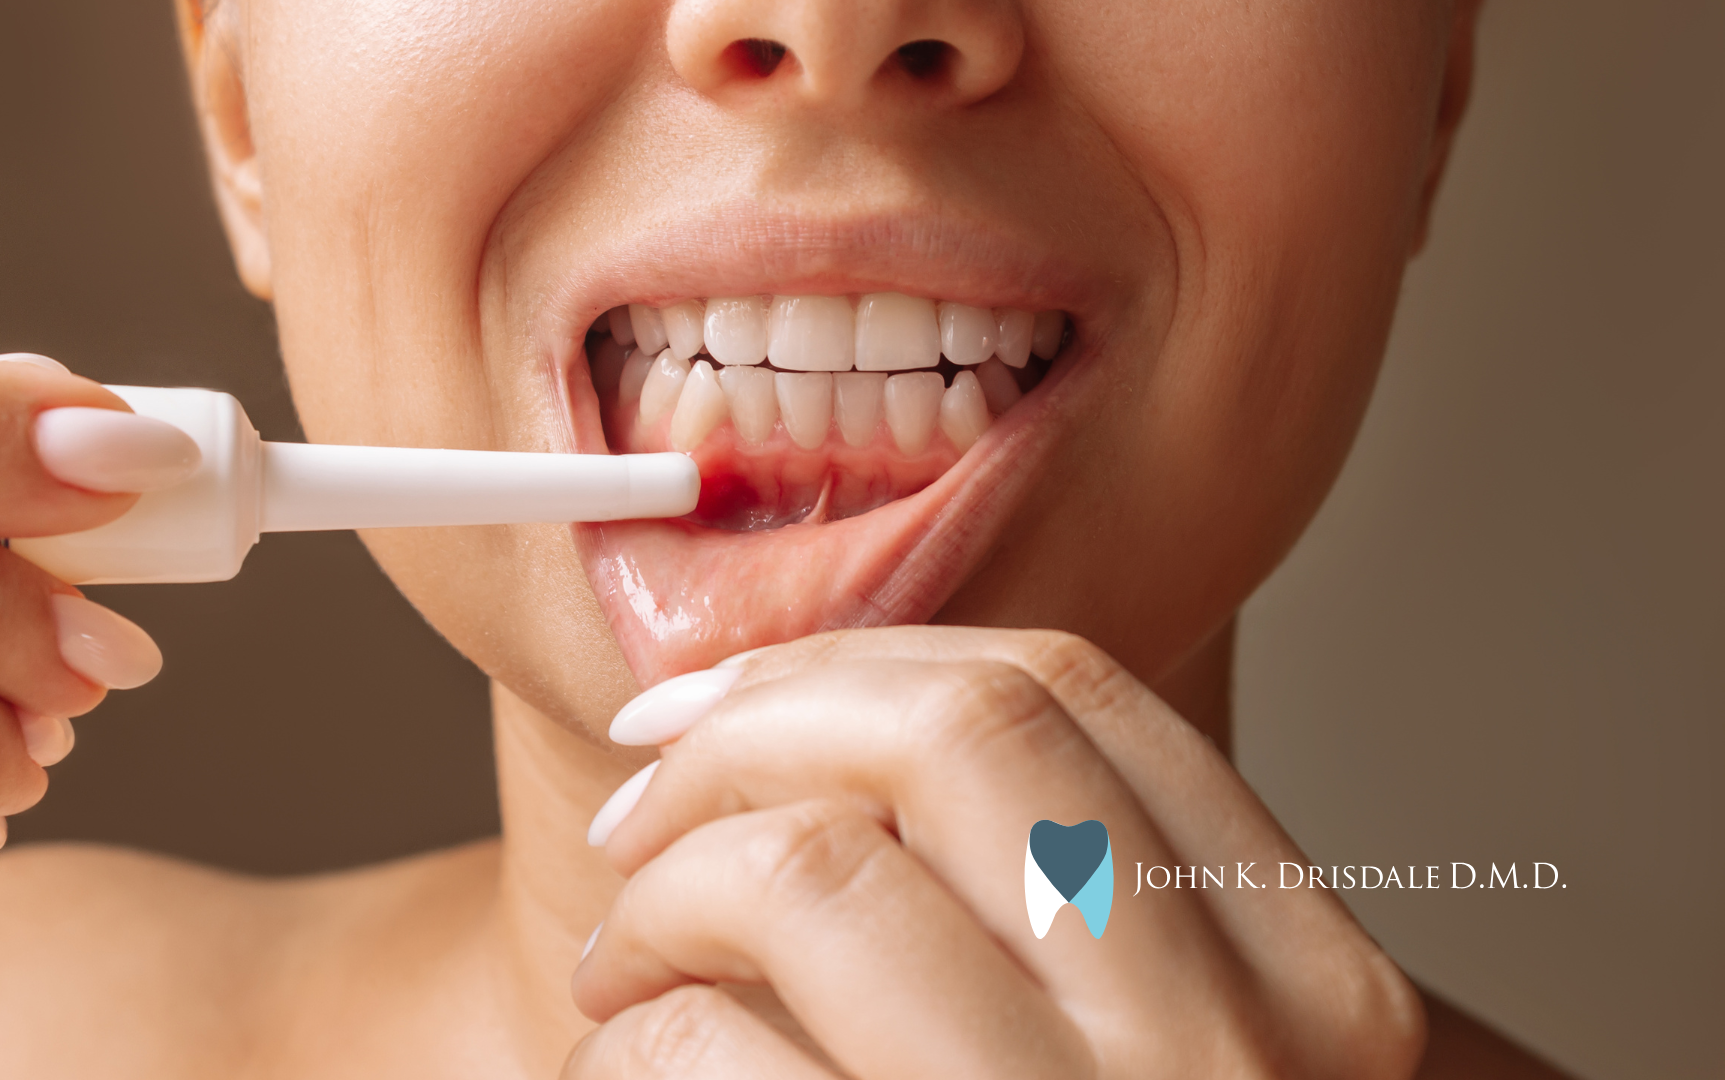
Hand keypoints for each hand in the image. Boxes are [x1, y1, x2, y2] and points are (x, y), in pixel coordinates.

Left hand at [568, 627, 1424, 1077]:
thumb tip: (816, 707)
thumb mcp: (1151, 1060)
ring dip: (662, 894)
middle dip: (744, 733)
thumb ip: (1071, 907)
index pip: (1062, 698)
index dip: (850, 664)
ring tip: (630, 966)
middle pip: (945, 739)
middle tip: (642, 804)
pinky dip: (628, 1039)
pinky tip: (636, 1069)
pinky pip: (703, 1056)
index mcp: (1307, 991)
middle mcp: (1222, 1070)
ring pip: (808, 878)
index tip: (715, 705)